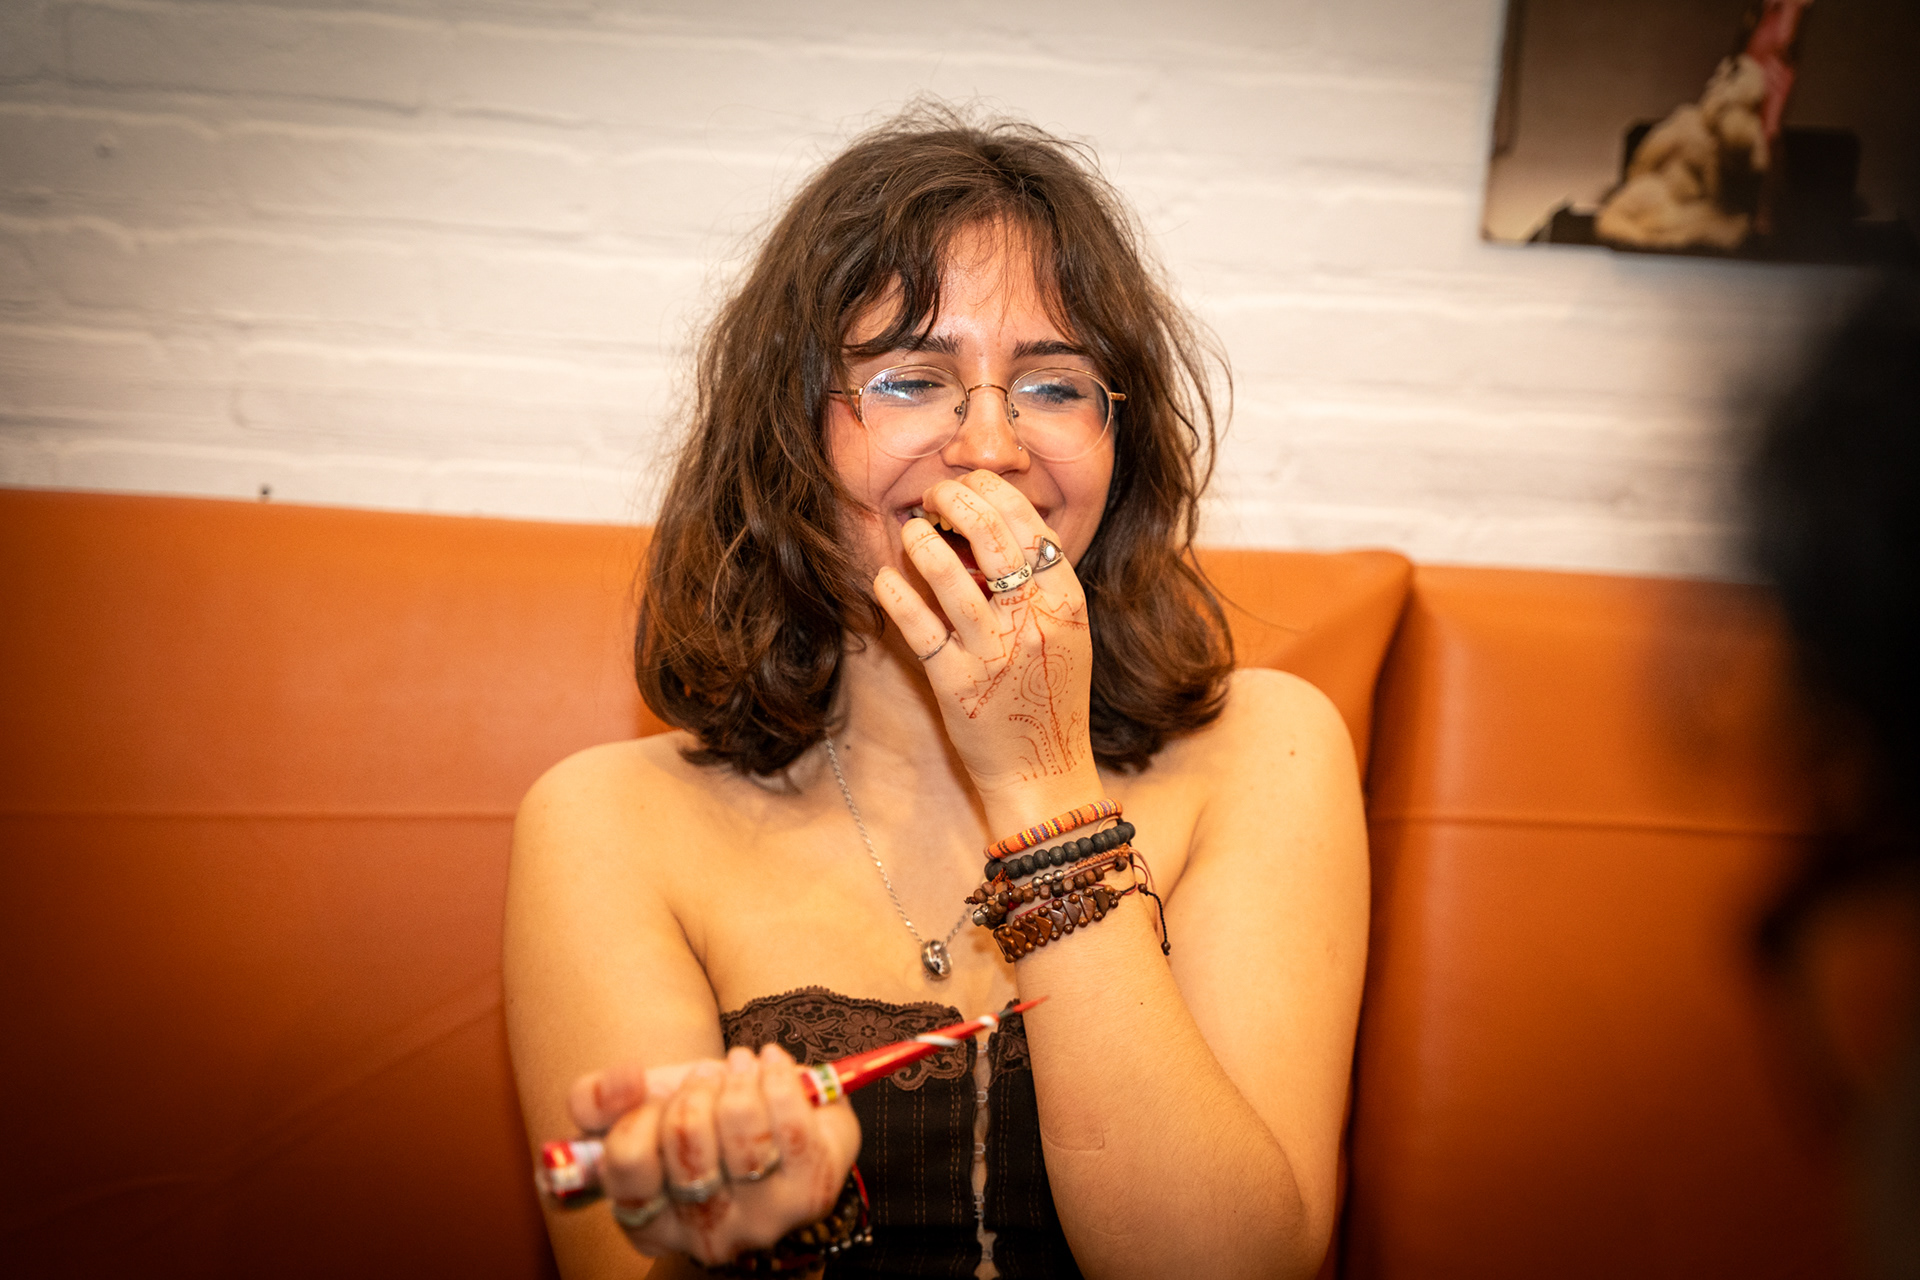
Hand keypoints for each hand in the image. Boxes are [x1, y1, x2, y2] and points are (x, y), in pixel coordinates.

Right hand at [568, 1045, 861, 1266]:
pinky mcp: (810, 1193)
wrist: (780, 1125)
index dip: (639, 1115)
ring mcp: (761, 1219)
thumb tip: (626, 1081)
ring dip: (737, 1080)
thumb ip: (597, 1098)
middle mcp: (704, 1235)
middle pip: (685, 1136)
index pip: (628, 1161)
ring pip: (740, 1128)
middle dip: (695, 1090)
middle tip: (706, 1076)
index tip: (654, 1094)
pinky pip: (790, 1124)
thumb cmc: (702, 1119)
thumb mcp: (640, 1107)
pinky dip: (777, 1078)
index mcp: (649, 1221)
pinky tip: (771, 1064)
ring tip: (740, 1067)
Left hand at [873, 470, 1099, 811]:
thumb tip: (996, 523)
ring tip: (909, 530)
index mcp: (1065, 602)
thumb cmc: (1050, 696)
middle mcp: (1032, 622)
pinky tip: (884, 577)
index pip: (1029, 526)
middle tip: (933, 495)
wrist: (1044, 772)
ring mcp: (994, 653)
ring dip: (921, 542)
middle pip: (992, 537)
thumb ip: (1041, 583)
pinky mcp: (956, 683)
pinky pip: (918, 627)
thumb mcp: (1065, 633)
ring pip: (950, 578)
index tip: (967, 486)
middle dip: (956, 501)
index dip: (992, 493)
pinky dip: (896, 595)